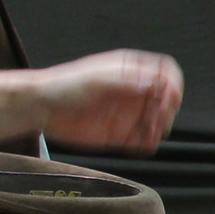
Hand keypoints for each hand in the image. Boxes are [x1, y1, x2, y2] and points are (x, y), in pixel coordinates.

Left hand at [34, 50, 181, 155]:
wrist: (42, 108)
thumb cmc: (64, 86)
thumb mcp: (98, 78)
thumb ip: (128, 81)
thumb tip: (155, 85)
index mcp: (130, 70)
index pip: (165, 71)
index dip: (172, 82)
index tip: (168, 95)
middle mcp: (133, 91)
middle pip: (167, 97)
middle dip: (167, 107)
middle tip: (158, 115)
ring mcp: (128, 113)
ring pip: (159, 120)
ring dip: (160, 127)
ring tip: (149, 131)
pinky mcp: (121, 134)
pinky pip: (144, 141)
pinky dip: (149, 143)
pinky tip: (143, 143)